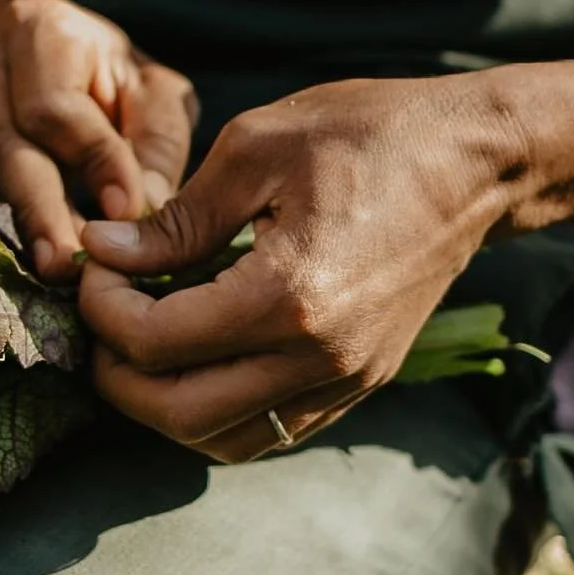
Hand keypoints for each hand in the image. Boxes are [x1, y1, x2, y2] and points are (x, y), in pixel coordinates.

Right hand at [0, 0, 197, 278]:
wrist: (48, 57)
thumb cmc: (115, 81)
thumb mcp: (154, 96)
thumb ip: (156, 149)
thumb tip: (137, 218)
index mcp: (41, 29)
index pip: (57, 107)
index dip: (94, 163)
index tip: (126, 212)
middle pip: (6, 145)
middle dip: (42, 211)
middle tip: (67, 266)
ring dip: (28, 222)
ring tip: (63, 265)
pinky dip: (9, 218)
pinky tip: (41, 244)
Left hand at [77, 74, 523, 459]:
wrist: (477, 162)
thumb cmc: (369, 133)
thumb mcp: (255, 147)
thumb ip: (174, 217)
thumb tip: (100, 253)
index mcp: (289, 295)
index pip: (155, 343)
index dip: (102, 310)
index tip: (96, 267)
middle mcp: (319, 356)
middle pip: (176, 414)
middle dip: (117, 375)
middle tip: (102, 319)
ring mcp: (344, 380)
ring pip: (220, 440)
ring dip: (161, 404)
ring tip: (141, 342)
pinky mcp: (358, 385)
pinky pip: (266, 431)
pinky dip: (213, 410)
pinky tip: (196, 354)